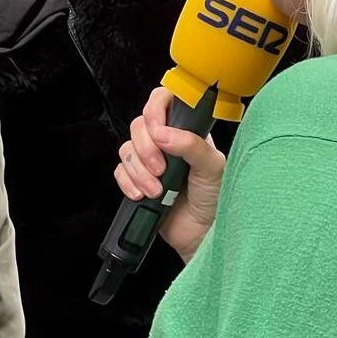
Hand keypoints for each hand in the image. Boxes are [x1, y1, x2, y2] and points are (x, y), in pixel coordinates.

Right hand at [114, 87, 225, 262]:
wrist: (204, 236)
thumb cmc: (216, 199)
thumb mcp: (212, 168)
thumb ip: (191, 145)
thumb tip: (162, 133)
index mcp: (187, 131)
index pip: (164, 101)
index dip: (155, 109)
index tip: (157, 129)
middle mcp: (167, 142)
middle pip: (139, 126)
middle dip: (146, 149)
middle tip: (160, 169)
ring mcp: (151, 161)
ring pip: (127, 149)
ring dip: (138, 171)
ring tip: (156, 190)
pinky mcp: (138, 181)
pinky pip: (120, 172)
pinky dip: (128, 183)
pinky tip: (143, 195)